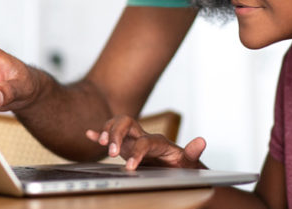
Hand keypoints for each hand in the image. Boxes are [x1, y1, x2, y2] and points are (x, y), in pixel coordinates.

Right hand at [85, 115, 205, 169]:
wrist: (179, 167)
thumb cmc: (183, 166)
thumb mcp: (189, 161)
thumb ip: (193, 152)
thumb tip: (202, 140)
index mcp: (158, 141)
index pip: (144, 142)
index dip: (137, 152)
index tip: (130, 167)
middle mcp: (144, 136)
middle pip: (127, 123)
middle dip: (116, 134)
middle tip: (111, 152)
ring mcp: (133, 140)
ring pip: (117, 125)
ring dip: (107, 131)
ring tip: (100, 143)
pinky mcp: (126, 145)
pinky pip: (111, 135)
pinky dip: (99, 133)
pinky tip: (89, 134)